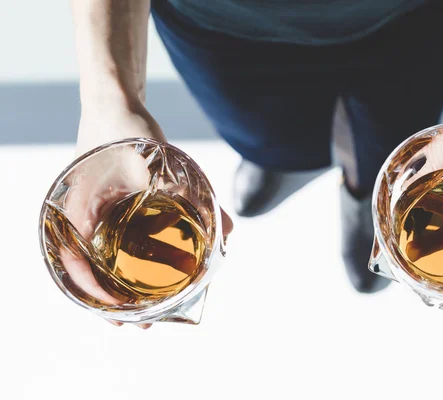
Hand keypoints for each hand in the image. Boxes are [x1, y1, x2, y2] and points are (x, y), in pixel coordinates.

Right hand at [64, 106, 232, 327]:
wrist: (116, 104)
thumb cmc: (123, 128)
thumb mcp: (153, 158)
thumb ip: (189, 193)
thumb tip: (228, 229)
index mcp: (80, 212)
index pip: (78, 265)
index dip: (96, 295)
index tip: (117, 316)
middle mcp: (88, 220)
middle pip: (96, 270)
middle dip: (116, 300)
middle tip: (140, 324)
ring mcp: (102, 216)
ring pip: (110, 260)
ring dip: (127, 285)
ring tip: (150, 310)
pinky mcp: (117, 209)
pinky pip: (124, 240)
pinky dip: (139, 258)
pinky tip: (163, 269)